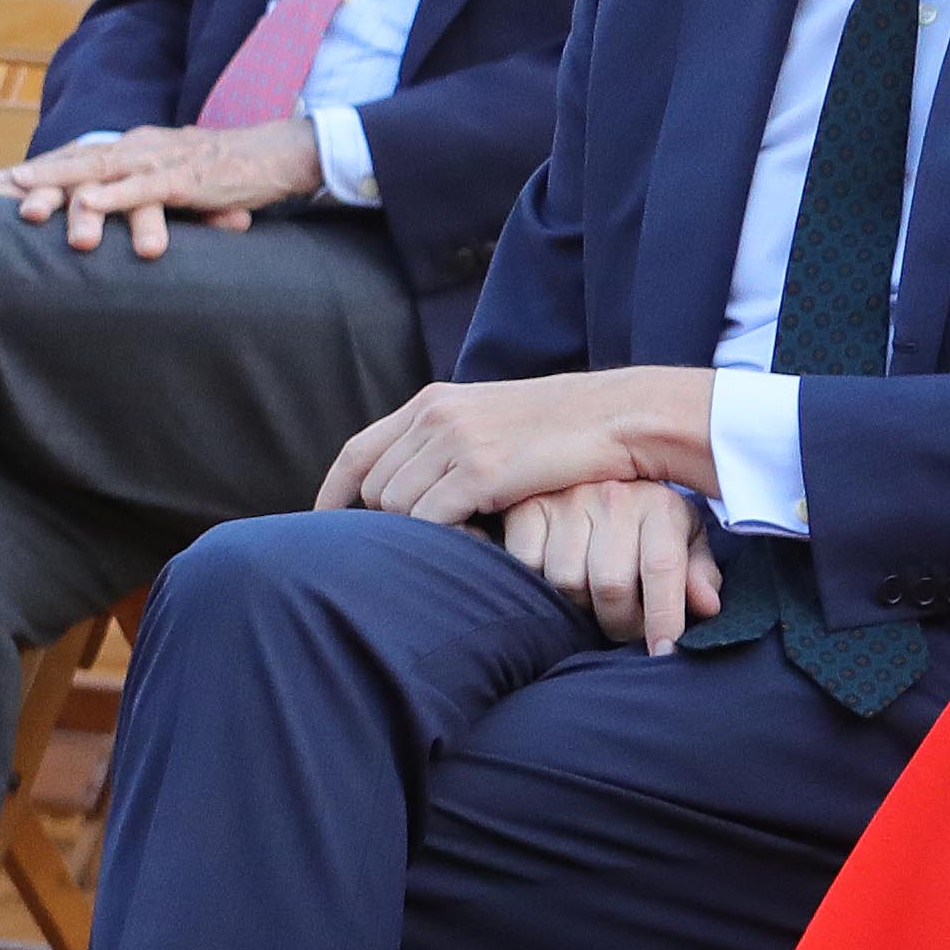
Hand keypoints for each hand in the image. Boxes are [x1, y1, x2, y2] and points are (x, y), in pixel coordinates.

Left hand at [0, 116, 320, 252]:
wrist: (283, 153)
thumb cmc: (232, 171)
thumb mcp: (177, 179)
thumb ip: (143, 191)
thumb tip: (112, 210)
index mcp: (135, 148)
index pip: (73, 158)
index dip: (31, 172)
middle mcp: (139, 147)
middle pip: (73, 161)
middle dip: (27, 177)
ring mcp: (162, 161)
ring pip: (100, 171)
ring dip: (58, 185)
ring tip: (22, 200)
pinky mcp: (189, 178)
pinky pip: (144, 187)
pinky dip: (113, 195)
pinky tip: (88, 204)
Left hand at [320, 366, 713, 527]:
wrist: (624, 416)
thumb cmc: (572, 428)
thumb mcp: (498, 419)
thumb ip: (453, 442)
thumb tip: (422, 482)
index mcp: (435, 401)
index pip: (357, 453)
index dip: (334, 495)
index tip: (325, 527)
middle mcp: (436, 417)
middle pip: (375, 488)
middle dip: (390, 523)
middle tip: (425, 548)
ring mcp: (456, 442)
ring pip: (398, 509)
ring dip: (423, 536)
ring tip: (463, 544)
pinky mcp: (481, 471)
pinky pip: (431, 521)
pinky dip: (446, 542)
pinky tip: (478, 545)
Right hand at [500, 477, 721, 654]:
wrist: (590, 473)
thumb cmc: (646, 521)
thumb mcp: (682, 539)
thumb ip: (698, 574)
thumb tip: (708, 607)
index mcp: (661, 505)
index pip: (663, 568)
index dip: (663, 617)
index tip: (663, 652)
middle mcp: (615, 498)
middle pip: (611, 585)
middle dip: (620, 622)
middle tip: (625, 627)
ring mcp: (567, 501)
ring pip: (567, 582)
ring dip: (580, 607)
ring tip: (593, 602)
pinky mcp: (527, 508)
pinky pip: (527, 566)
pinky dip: (540, 584)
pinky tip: (557, 578)